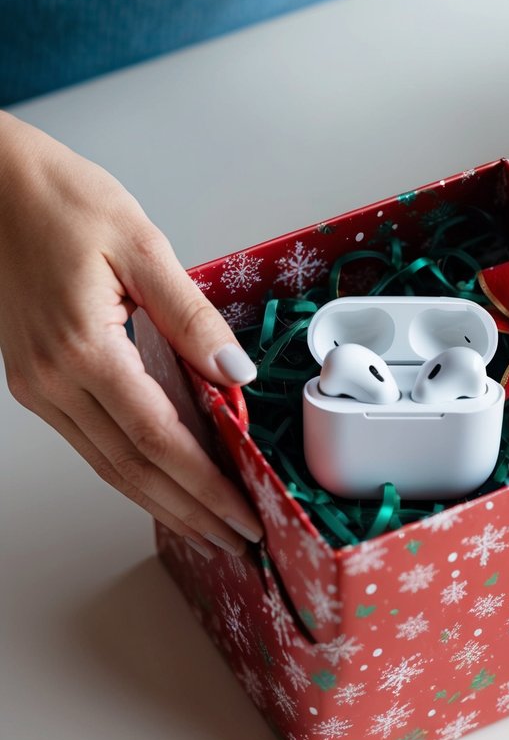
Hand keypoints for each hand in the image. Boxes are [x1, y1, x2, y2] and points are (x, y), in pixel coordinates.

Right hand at [0, 114, 263, 556]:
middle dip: (189, 511)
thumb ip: (189, 314)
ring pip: (106, 463)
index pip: (158, 439)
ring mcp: (36, 385)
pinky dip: (129, 468)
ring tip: (208, 526)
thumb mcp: (139, 242)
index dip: (204, 486)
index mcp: (82, 348)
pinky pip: (88, 439)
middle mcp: (52, 380)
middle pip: (131, 468)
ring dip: (160, 500)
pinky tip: (160, 479)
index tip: (243, 516)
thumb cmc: (59, 198)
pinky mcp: (33, 380)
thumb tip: (233, 372)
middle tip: (239, 540)